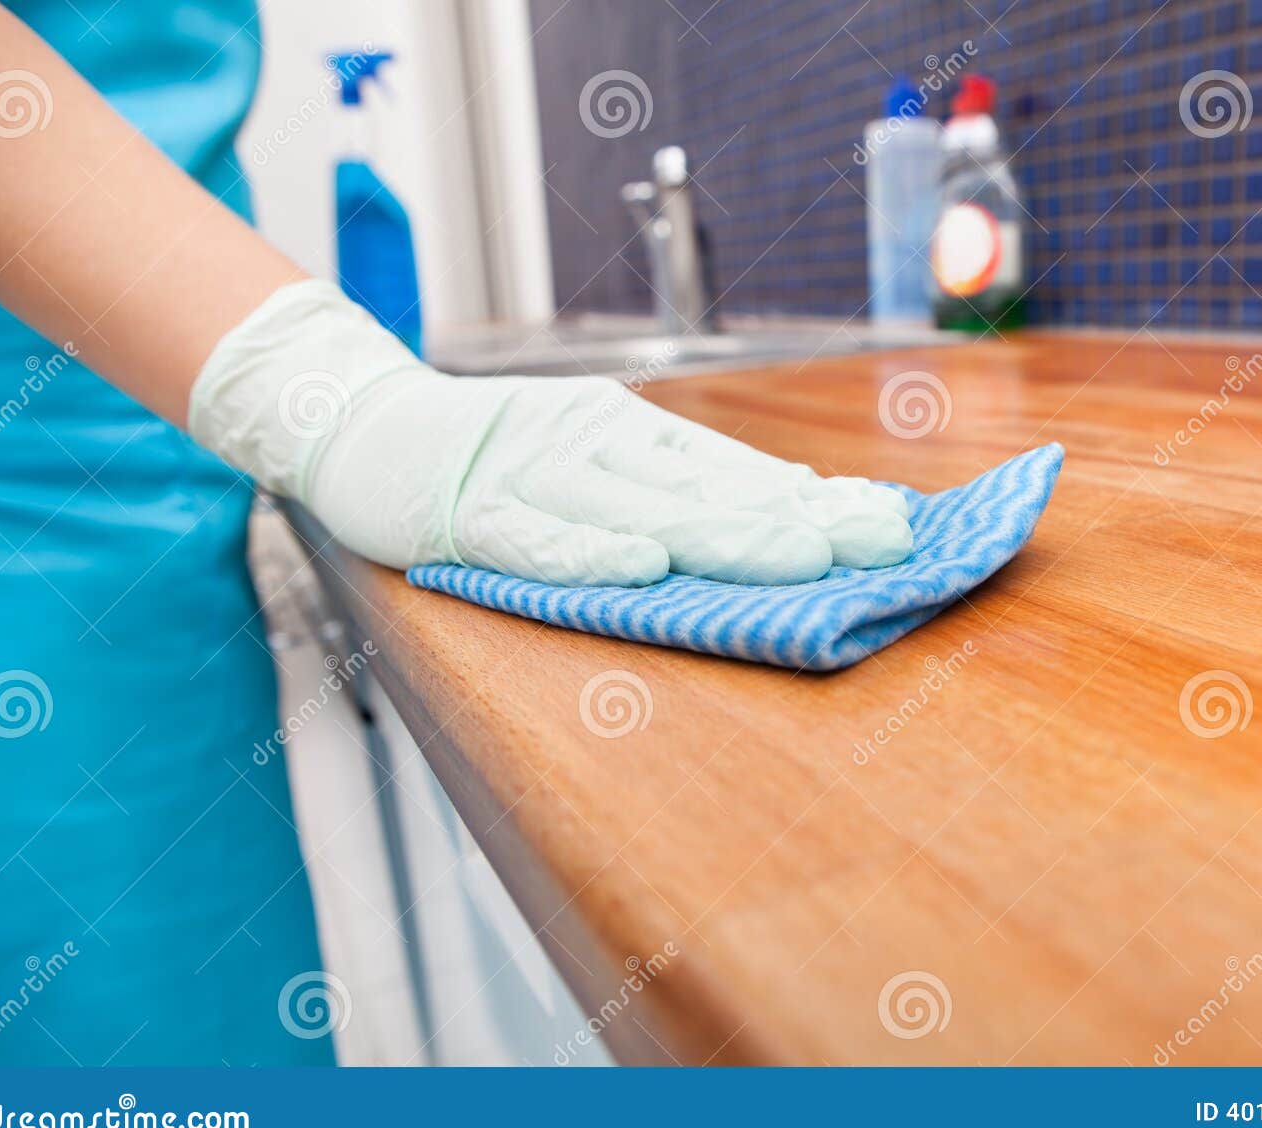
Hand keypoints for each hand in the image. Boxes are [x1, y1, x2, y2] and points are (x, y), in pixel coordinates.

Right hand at [190, 281, 911, 585]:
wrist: (365, 422)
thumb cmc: (496, 452)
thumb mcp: (597, 456)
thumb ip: (679, 487)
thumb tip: (790, 514)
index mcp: (632, 433)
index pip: (739, 469)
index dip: (818, 498)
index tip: (896, 521)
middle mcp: (596, 444)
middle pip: (709, 488)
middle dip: (802, 519)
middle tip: (883, 544)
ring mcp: (533, 475)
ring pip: (639, 510)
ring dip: (723, 534)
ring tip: (802, 559)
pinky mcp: (469, 514)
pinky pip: (532, 539)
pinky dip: (585, 552)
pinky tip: (641, 570)